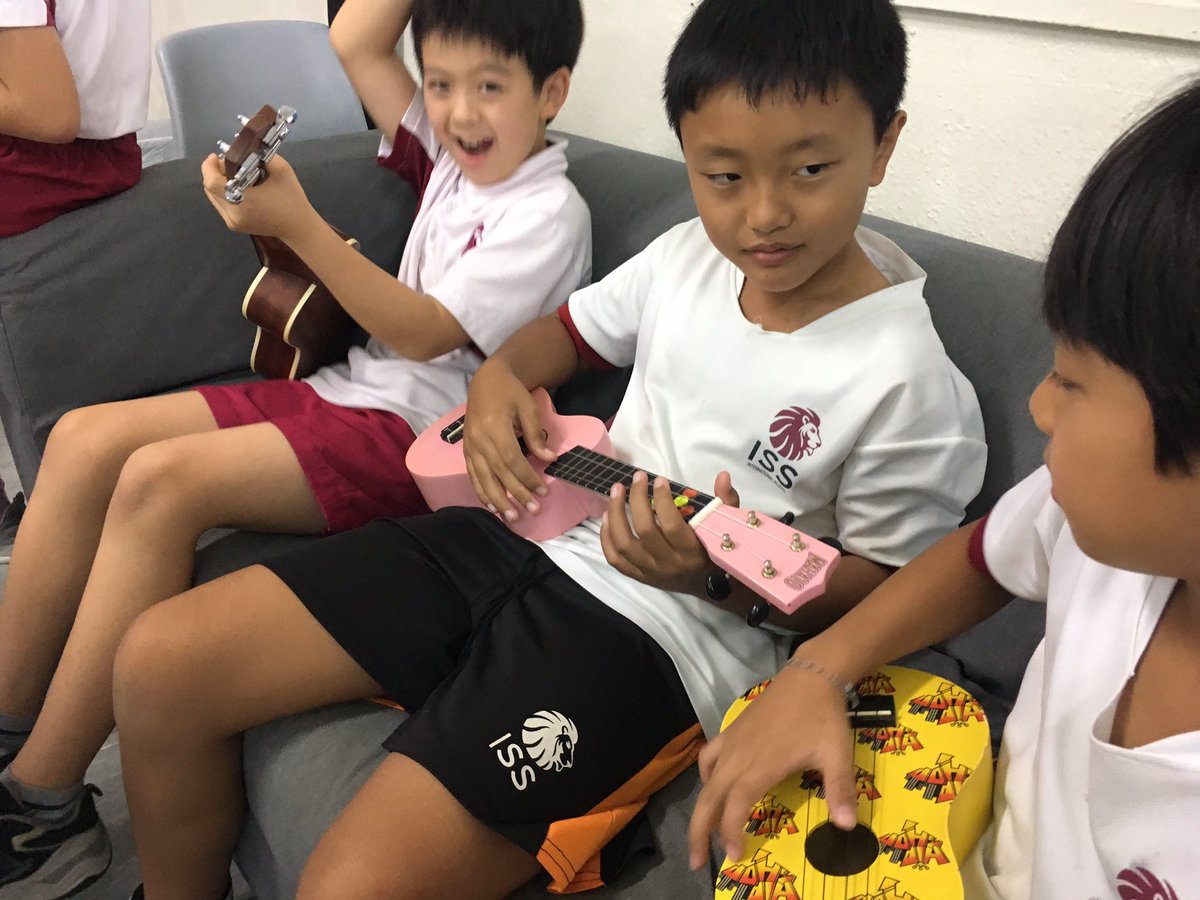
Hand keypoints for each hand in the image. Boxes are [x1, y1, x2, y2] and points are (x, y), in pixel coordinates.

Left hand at [200, 153, 317, 242]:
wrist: (298, 226)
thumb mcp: (282, 170)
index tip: (216, 156)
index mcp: (243, 201)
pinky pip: (220, 204)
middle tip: (227, 163)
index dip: (209, 167)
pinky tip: (237, 187)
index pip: (212, 182)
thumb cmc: (291, 199)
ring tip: (232, 174)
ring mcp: (232, 222)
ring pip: (213, 197)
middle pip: (209, 189)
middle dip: (214, 173)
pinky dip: (224, 193)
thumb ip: (262, 156)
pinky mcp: (233, 225)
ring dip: (218, 183)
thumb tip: (245, 149)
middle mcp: (233, 214)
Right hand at [462, 360, 553, 521]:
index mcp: (494, 427)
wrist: (486, 380)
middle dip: (517, 494)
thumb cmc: (510, 391)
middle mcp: (479, 440)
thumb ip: (535, 434)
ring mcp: (470, 446)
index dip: (528, 477)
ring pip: (483, 479)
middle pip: (499, 473)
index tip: (543, 490)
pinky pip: (472, 475)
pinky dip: (481, 492)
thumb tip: (549, 458)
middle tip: (533, 510)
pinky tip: (491, 506)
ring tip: (512, 517)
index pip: (512, 459)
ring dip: (498, 501)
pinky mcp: (466, 450)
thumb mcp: (527, 406)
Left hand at [600, 471, 737, 593]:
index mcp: (692, 552)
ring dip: (616, 515)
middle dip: (637, 500)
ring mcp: (651, 572)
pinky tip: (607, 517)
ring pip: (624, 544)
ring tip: (616, 492)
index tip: (660, 480)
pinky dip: (606, 538)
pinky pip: (615, 559)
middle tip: (636, 478)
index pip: (671, 525)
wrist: (711, 586)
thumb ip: (726, 501)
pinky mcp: (640, 577)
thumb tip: (722, 475)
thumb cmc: (717, 551)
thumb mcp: (726, 526)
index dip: (662, 500)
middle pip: (645, 531)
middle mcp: (670, 564)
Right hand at [687, 662, 857, 869]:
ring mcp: (733, 742)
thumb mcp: (837, 755)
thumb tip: (847, 827)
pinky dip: (705, 776)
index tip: (733, 857)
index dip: (730, 832)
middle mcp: (739, 757)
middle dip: (698, 832)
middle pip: (709, 799)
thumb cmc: (823, 717)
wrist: (810, 676)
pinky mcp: (732, 731)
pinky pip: (709, 758)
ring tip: (703, 831)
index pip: (736, 806)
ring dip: (701, 809)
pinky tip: (714, 785)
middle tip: (694, 862)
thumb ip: (840, 790)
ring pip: (706, 781)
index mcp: (761, 766)